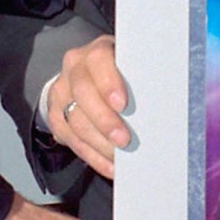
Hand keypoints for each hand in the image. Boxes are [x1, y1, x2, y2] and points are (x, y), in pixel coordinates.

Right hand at [48, 34, 131, 178]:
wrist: (86, 74)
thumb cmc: (120, 72)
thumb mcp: (131, 65)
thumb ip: (140, 77)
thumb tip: (164, 102)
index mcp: (96, 52)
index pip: (98, 61)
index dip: (109, 83)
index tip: (123, 104)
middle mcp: (74, 69)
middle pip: (83, 94)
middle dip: (105, 121)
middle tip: (124, 140)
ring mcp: (61, 92)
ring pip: (74, 121)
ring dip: (99, 144)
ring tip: (119, 158)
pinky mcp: (55, 116)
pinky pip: (70, 140)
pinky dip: (92, 157)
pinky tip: (110, 167)